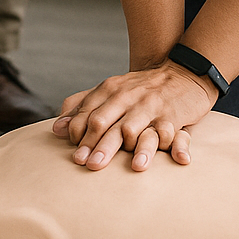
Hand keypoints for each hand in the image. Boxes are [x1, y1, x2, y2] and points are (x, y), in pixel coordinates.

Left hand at [52, 61, 217, 171]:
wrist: (181, 72)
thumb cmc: (139, 88)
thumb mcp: (109, 90)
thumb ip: (81, 106)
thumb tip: (57, 129)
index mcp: (110, 90)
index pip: (87, 114)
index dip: (79, 135)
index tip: (75, 155)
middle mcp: (128, 97)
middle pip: (106, 122)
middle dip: (97, 144)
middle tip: (90, 165)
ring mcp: (151, 107)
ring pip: (136, 128)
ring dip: (135, 148)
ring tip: (133, 166)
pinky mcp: (173, 116)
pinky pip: (173, 132)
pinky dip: (176, 145)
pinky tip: (176, 158)